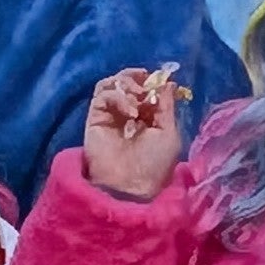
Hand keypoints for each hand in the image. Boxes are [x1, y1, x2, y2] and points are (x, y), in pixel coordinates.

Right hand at [80, 68, 188, 198]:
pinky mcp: (95, 118)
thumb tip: (167, 82)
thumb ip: (167, 106)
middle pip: (127, 83)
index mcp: (148, 120)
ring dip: (126, 83)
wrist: (128, 186)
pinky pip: (102, 96)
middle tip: (145, 83)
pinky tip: (130, 112)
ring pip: (111, 84)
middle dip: (137, 78)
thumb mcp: (169, 133)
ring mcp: (110, 116)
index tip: (159, 80)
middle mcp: (127, 115)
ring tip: (137, 95)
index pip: (147, 91)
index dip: (153, 83)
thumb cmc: (153, 164)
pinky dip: (118, 97)